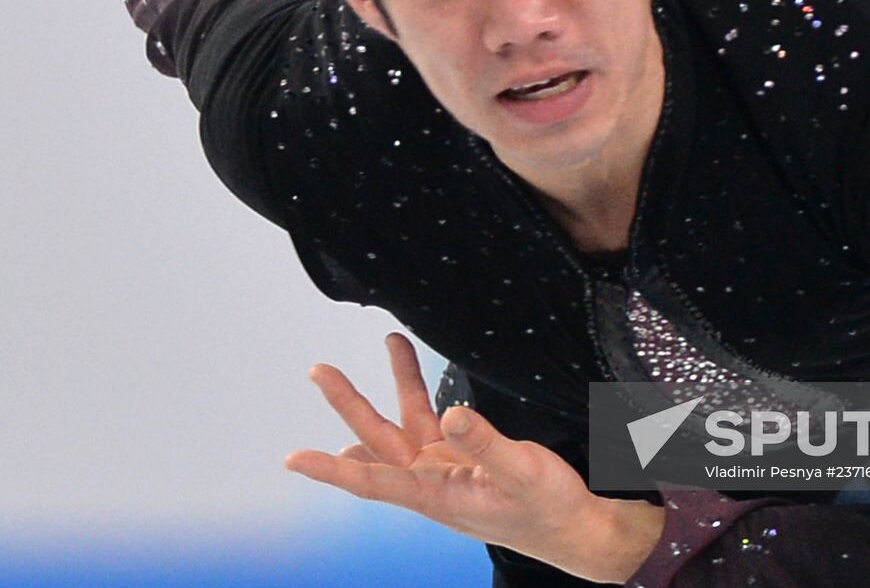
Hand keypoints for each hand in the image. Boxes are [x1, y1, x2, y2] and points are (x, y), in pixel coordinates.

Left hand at [286, 333, 664, 582]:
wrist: (577, 529)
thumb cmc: (548, 510)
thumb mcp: (521, 471)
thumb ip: (484, 443)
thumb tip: (449, 413)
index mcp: (437, 495)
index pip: (371, 481)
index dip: (329, 471)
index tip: (293, 459)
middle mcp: (433, 482)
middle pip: (378, 440)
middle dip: (349, 402)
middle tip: (319, 369)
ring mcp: (447, 470)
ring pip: (408, 423)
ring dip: (398, 385)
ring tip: (394, 340)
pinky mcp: (465, 459)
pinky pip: (435, 423)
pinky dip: (422, 400)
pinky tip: (414, 384)